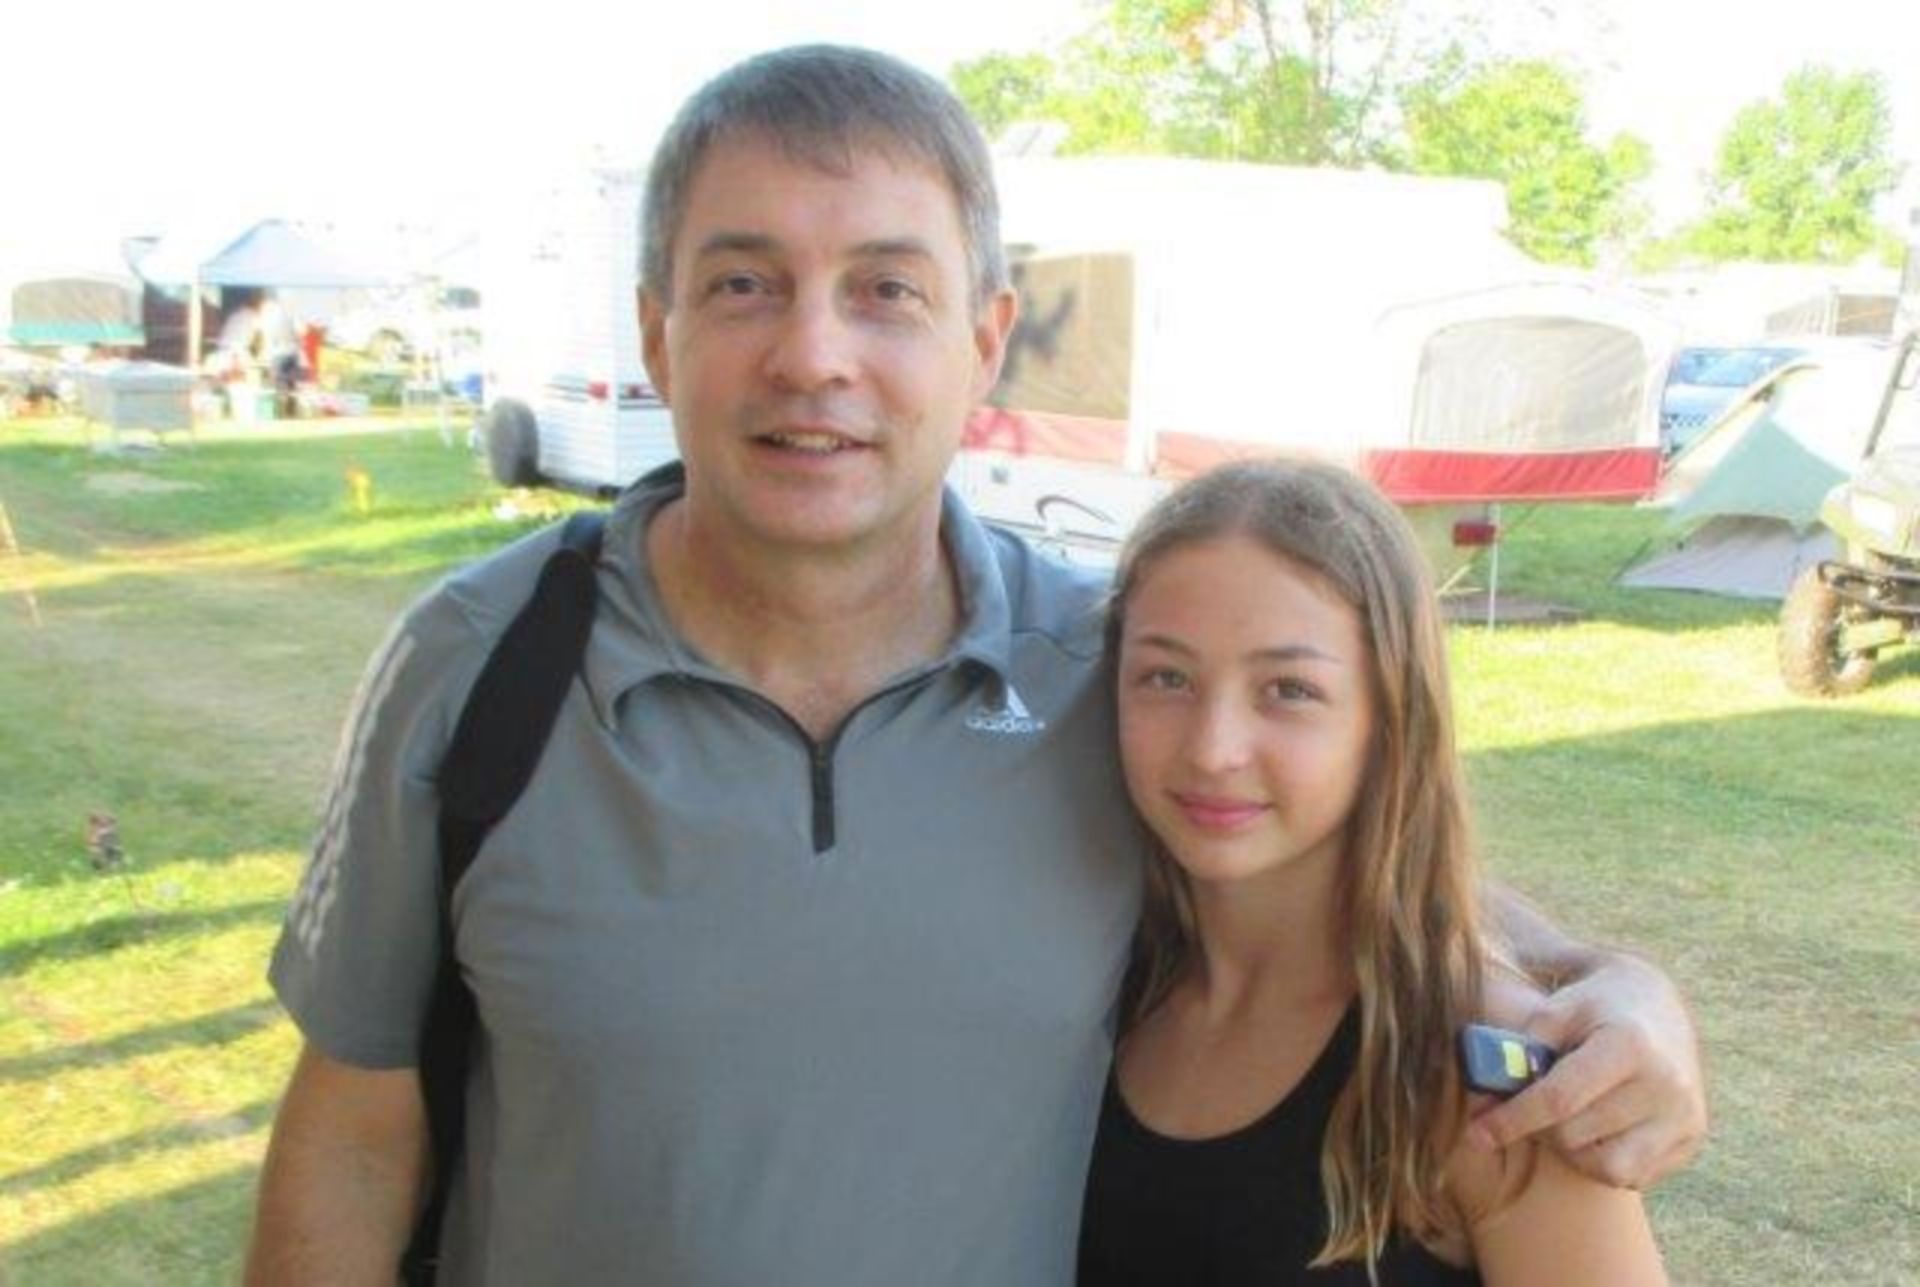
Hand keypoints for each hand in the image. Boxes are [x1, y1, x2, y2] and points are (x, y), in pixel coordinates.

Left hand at [1468, 953, 1705, 1188]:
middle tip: (1525, 1110)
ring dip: (1571, 1150)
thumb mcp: (1557, 1006)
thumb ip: (1521, 1048)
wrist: (1659, 1003)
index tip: (1475, 1135)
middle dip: (1538, 1128)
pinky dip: (1602, 1160)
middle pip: (1576, 1135)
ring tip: (1563, 1117)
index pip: (1559, 1099)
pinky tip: (1593, 1127)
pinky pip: (1632, 1175)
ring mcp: (1684, 1115)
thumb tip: (1484, 1097)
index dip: (1511, 1119)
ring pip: (1606, 1167)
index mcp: (1629, 1043)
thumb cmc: (1593, 1003)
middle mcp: (1666, 1084)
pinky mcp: (1692, 1138)